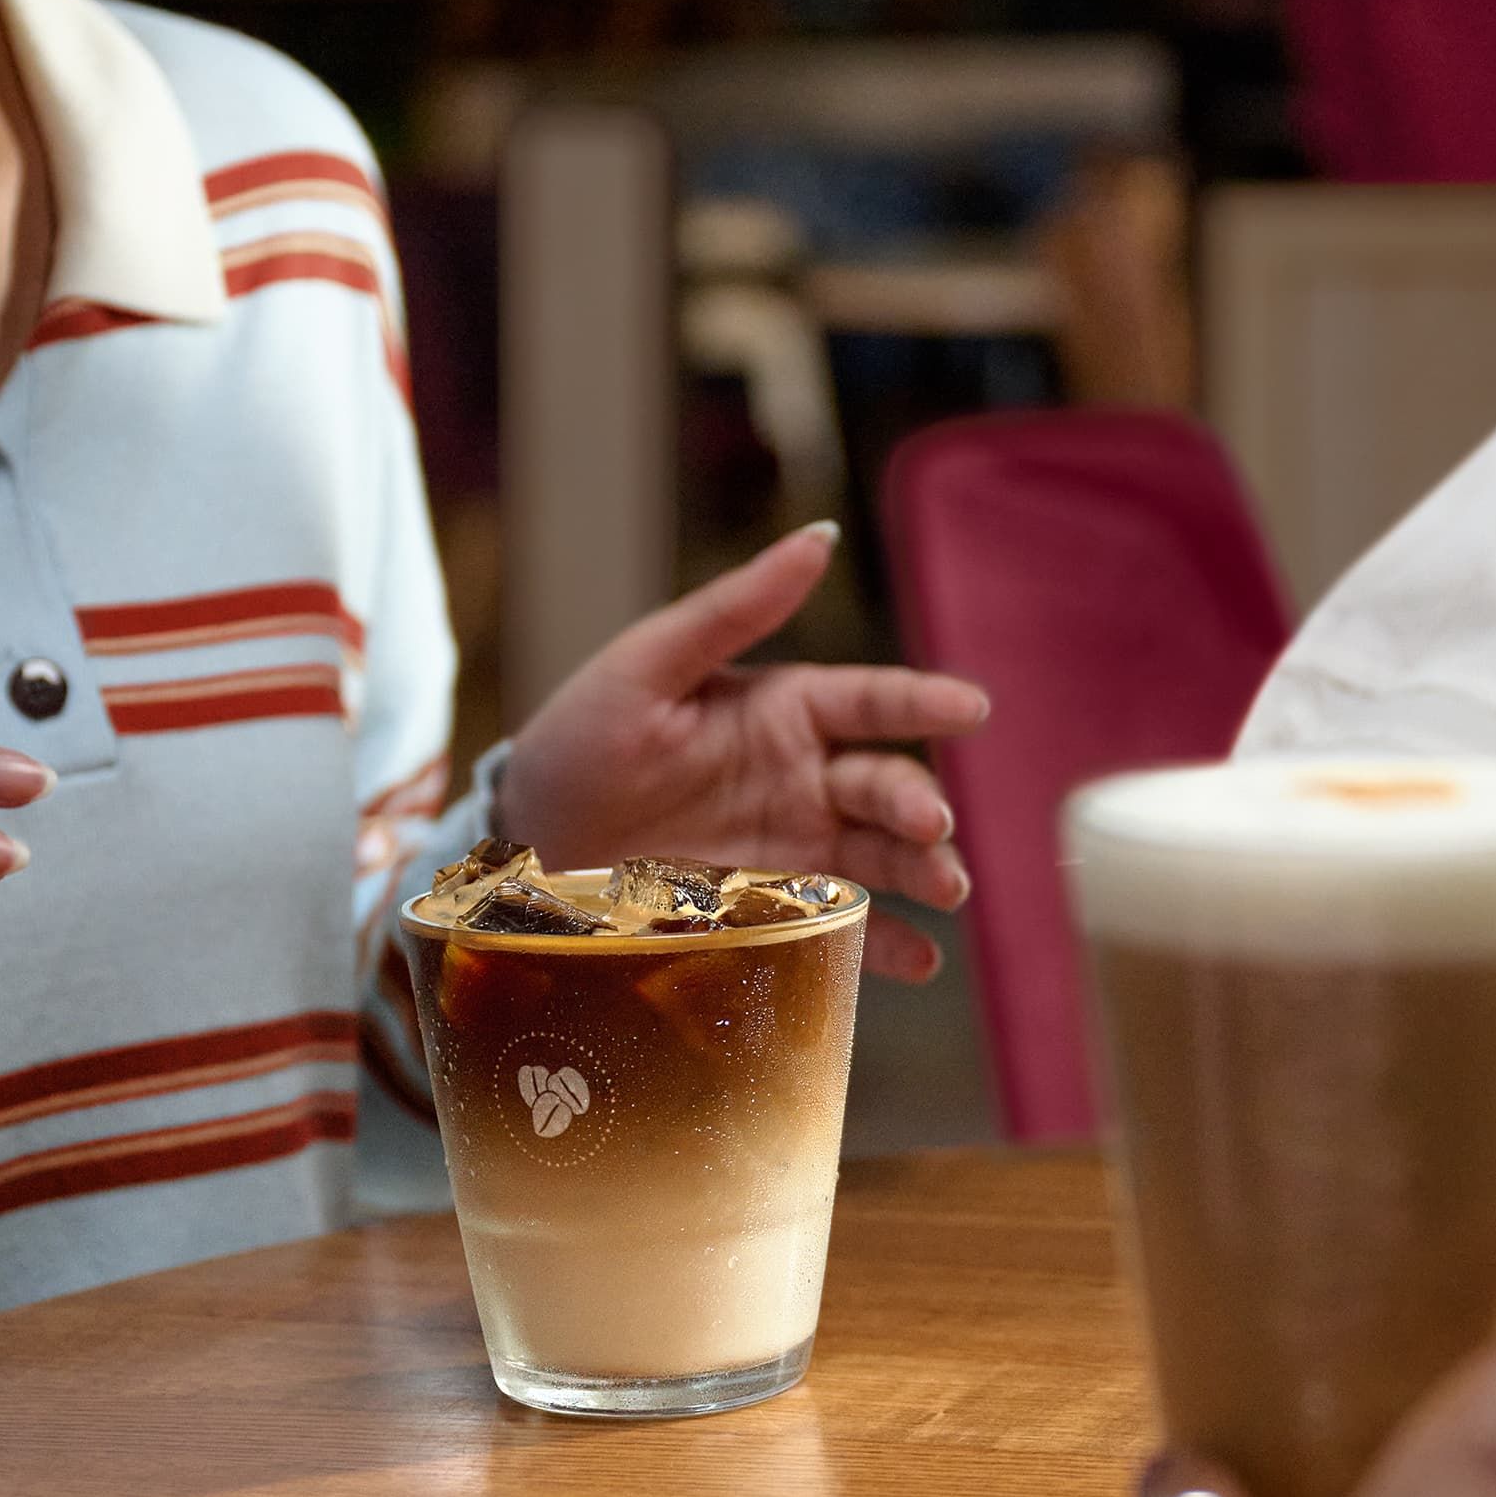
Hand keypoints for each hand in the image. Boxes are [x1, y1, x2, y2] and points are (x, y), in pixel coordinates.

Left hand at [500, 523, 990, 982]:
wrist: (523, 847)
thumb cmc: (577, 743)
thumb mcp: (646, 666)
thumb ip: (733, 608)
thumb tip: (819, 537)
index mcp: (782, 711)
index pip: (871, 701)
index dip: (924, 702)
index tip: (972, 708)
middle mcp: (803, 779)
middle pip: (886, 788)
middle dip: (920, 807)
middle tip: (932, 829)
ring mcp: (794, 849)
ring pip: (881, 856)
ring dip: (923, 872)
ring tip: (945, 890)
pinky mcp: (774, 911)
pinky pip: (845, 927)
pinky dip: (888, 945)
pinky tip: (919, 959)